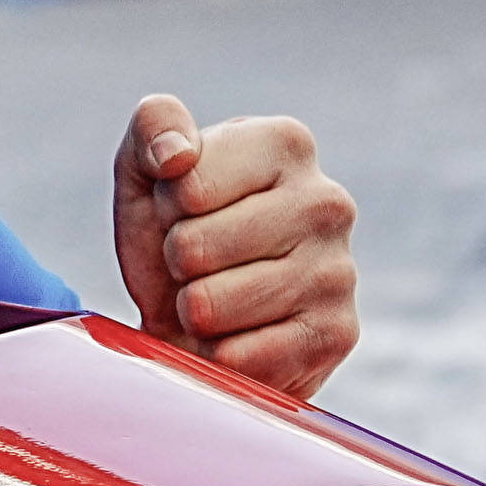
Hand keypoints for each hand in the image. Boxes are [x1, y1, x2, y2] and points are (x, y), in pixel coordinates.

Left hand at [110, 92, 359, 401]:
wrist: (196, 316)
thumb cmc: (174, 231)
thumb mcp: (146, 169)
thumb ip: (153, 128)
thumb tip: (176, 154)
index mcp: (285, 143)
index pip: (188, 185)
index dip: (166, 206)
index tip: (185, 208)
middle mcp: (327, 200)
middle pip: (195, 246)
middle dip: (177, 261)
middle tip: (198, 261)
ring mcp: (340, 270)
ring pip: (212, 304)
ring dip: (193, 310)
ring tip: (215, 296)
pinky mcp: (337, 334)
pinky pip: (240, 357)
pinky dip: (218, 355)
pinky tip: (238, 336)